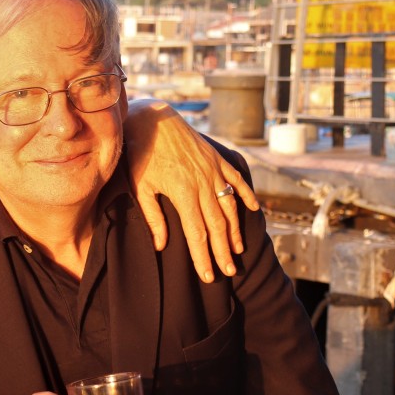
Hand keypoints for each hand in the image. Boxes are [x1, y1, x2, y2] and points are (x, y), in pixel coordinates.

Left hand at [124, 98, 259, 282]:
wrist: (152, 118)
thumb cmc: (140, 155)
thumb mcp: (140, 187)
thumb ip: (153, 217)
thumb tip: (161, 246)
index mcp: (182, 192)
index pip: (197, 233)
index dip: (203, 256)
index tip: (208, 276)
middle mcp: (203, 182)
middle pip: (217, 224)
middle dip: (223, 251)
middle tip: (228, 271)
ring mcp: (213, 169)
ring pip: (230, 205)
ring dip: (235, 230)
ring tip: (237, 250)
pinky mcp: (217, 158)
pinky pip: (237, 179)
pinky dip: (247, 194)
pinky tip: (254, 210)